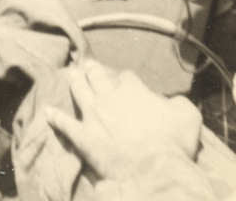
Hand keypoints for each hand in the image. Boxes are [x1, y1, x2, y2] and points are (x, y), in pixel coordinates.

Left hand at [42, 60, 201, 181]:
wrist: (154, 171)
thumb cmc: (173, 143)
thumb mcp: (188, 116)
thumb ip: (178, 103)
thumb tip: (171, 101)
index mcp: (133, 90)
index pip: (126, 77)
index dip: (126, 80)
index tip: (127, 83)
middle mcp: (109, 96)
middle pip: (97, 76)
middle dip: (93, 70)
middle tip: (89, 65)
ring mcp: (93, 115)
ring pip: (79, 90)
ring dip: (74, 81)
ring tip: (70, 73)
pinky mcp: (83, 136)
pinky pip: (65, 124)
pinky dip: (55, 117)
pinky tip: (47, 111)